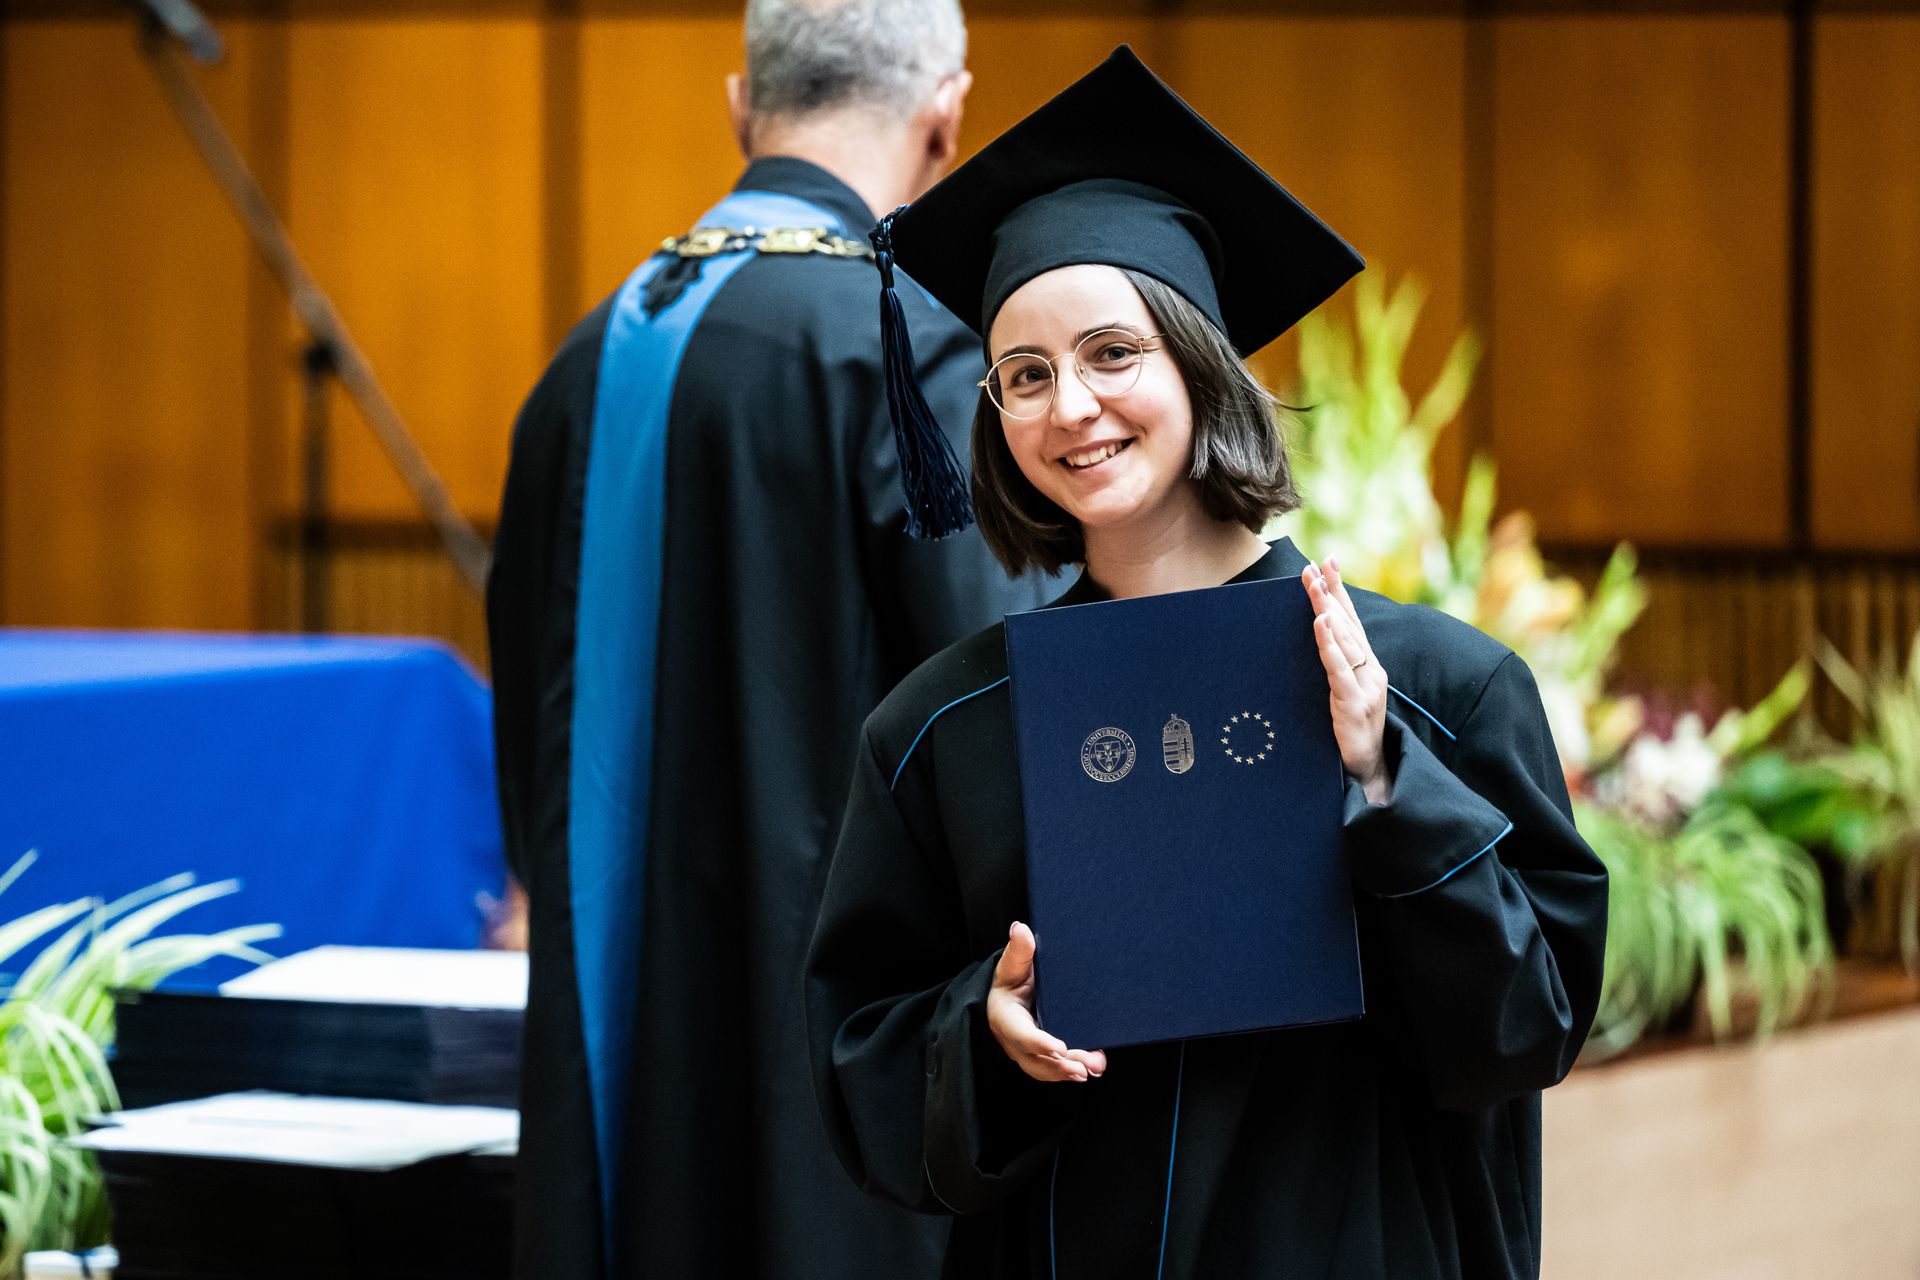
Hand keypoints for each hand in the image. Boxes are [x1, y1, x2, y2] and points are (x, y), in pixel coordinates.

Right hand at [986, 921, 1107, 1082]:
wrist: (1010, 993)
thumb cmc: (1011, 978)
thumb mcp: (1012, 964)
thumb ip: (1018, 950)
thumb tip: (1020, 928)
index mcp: (1004, 1017)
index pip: (1020, 1034)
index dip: (1039, 1043)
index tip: (1059, 1047)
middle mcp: (1013, 1040)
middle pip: (1035, 1059)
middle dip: (1060, 1066)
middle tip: (1084, 1068)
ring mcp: (1026, 1051)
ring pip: (1046, 1069)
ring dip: (1069, 1071)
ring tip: (1095, 1067)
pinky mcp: (1040, 1056)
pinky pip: (1054, 1069)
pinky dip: (1072, 1071)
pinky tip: (1095, 1067)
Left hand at [1303, 557, 1389, 803]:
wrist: (1367, 773)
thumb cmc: (1349, 733)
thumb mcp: (1341, 694)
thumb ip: (1333, 668)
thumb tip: (1312, 640)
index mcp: (1368, 666)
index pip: (1352, 620)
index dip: (1341, 591)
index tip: (1328, 562)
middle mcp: (1371, 671)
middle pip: (1348, 623)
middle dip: (1332, 591)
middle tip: (1317, 563)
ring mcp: (1366, 687)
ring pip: (1345, 640)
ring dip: (1327, 608)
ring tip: (1314, 584)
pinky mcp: (1354, 705)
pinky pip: (1339, 668)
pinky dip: (1329, 644)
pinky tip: (1321, 623)